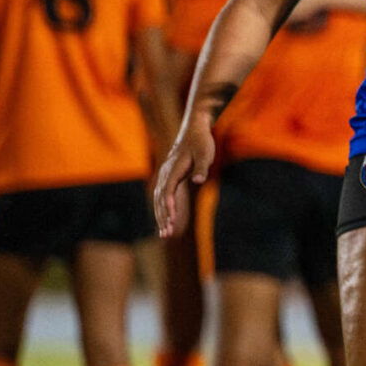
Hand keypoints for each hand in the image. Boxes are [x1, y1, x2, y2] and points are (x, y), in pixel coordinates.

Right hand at [153, 123, 215, 238]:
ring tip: (165, 233)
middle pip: (160, 199)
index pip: (167, 191)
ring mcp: (165, 175)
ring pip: (159, 199)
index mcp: (173, 170)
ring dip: (161, 216)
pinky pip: (163, 196)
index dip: (168, 207)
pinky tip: (167, 220)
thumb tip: (198, 179)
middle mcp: (166, 173)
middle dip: (162, 217)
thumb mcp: (205, 154)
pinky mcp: (169, 176)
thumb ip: (201, 167)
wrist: (194, 130)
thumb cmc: (201, 142)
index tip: (171, 220)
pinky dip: (163, 209)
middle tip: (166, 235)